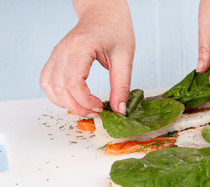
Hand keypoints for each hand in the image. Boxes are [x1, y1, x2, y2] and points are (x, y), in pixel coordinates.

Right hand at [40, 0, 134, 116]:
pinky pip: (47, 81)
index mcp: (81, 47)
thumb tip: (119, 110)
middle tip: (96, 112)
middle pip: (60, 88)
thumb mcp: (125, 57)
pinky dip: (57, 95)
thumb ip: (121, 86)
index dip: (85, 101)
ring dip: (65, 104)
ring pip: (49, 87)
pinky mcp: (55, 58)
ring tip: (85, 108)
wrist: (104, 13)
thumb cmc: (115, 29)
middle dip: (78, 107)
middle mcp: (64, 50)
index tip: (100, 106)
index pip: (74, 82)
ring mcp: (57, 53)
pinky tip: (73, 99)